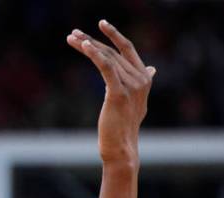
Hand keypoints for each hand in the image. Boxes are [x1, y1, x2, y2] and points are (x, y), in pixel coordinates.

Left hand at [67, 20, 154, 164]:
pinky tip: (84, 46)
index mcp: (144, 78)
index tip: (100, 24)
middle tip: (73, 33)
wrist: (121, 147)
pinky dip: (94, 54)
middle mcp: (141, 78)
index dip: (114, 35)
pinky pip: (105, 67)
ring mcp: (131, 85)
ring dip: (87, 45)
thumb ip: (143, 82)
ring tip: (71, 37)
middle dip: (92, 39)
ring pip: (107, 57)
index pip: (128, 50)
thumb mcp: (137, 100)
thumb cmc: (124, 126)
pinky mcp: (118, 93)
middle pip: (113, 51)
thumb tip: (152, 69)